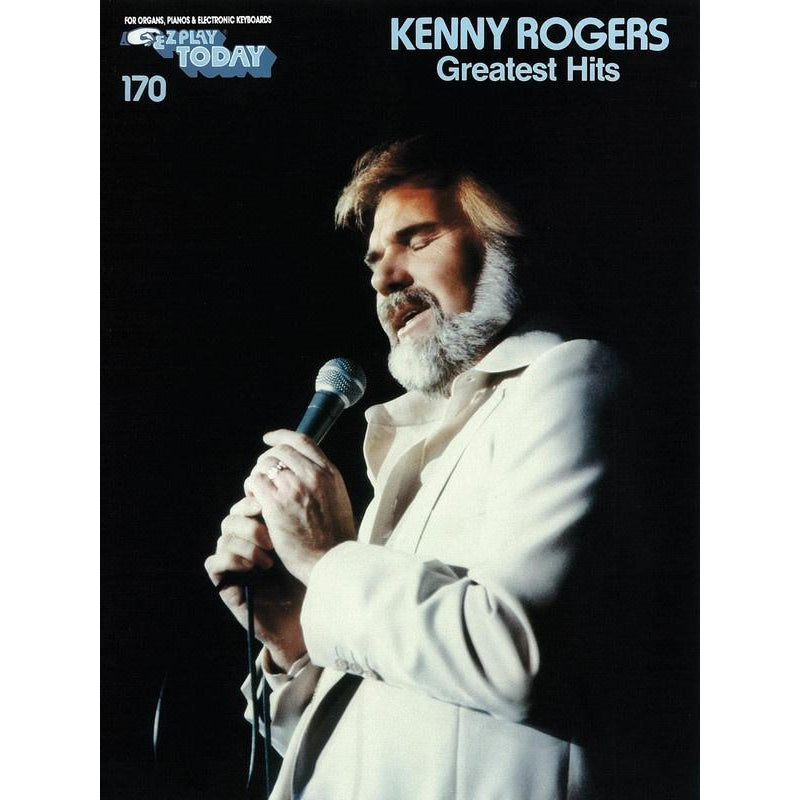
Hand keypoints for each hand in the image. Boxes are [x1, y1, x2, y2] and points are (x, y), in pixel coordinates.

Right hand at [205, 495, 306, 670]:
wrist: (306, 616)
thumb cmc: (309, 579)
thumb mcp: (303, 543)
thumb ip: (292, 518)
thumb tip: (287, 486)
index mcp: (263, 529)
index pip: (248, 504)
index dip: (255, 501)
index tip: (272, 506)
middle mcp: (246, 543)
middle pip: (233, 516)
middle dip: (250, 521)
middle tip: (270, 536)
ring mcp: (234, 563)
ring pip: (224, 536)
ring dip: (246, 543)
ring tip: (269, 558)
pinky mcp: (225, 584)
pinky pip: (213, 562)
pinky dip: (231, 560)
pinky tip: (253, 568)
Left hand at [244, 429, 357, 584]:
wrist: (332, 560)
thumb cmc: (335, 536)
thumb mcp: (338, 497)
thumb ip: (323, 480)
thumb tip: (303, 468)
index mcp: (329, 472)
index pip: (302, 440)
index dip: (281, 436)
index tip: (269, 439)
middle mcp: (312, 476)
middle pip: (279, 451)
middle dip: (266, 459)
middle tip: (262, 473)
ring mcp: (293, 489)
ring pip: (264, 465)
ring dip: (257, 474)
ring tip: (258, 490)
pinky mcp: (275, 505)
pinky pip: (254, 482)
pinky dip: (251, 488)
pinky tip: (254, 500)